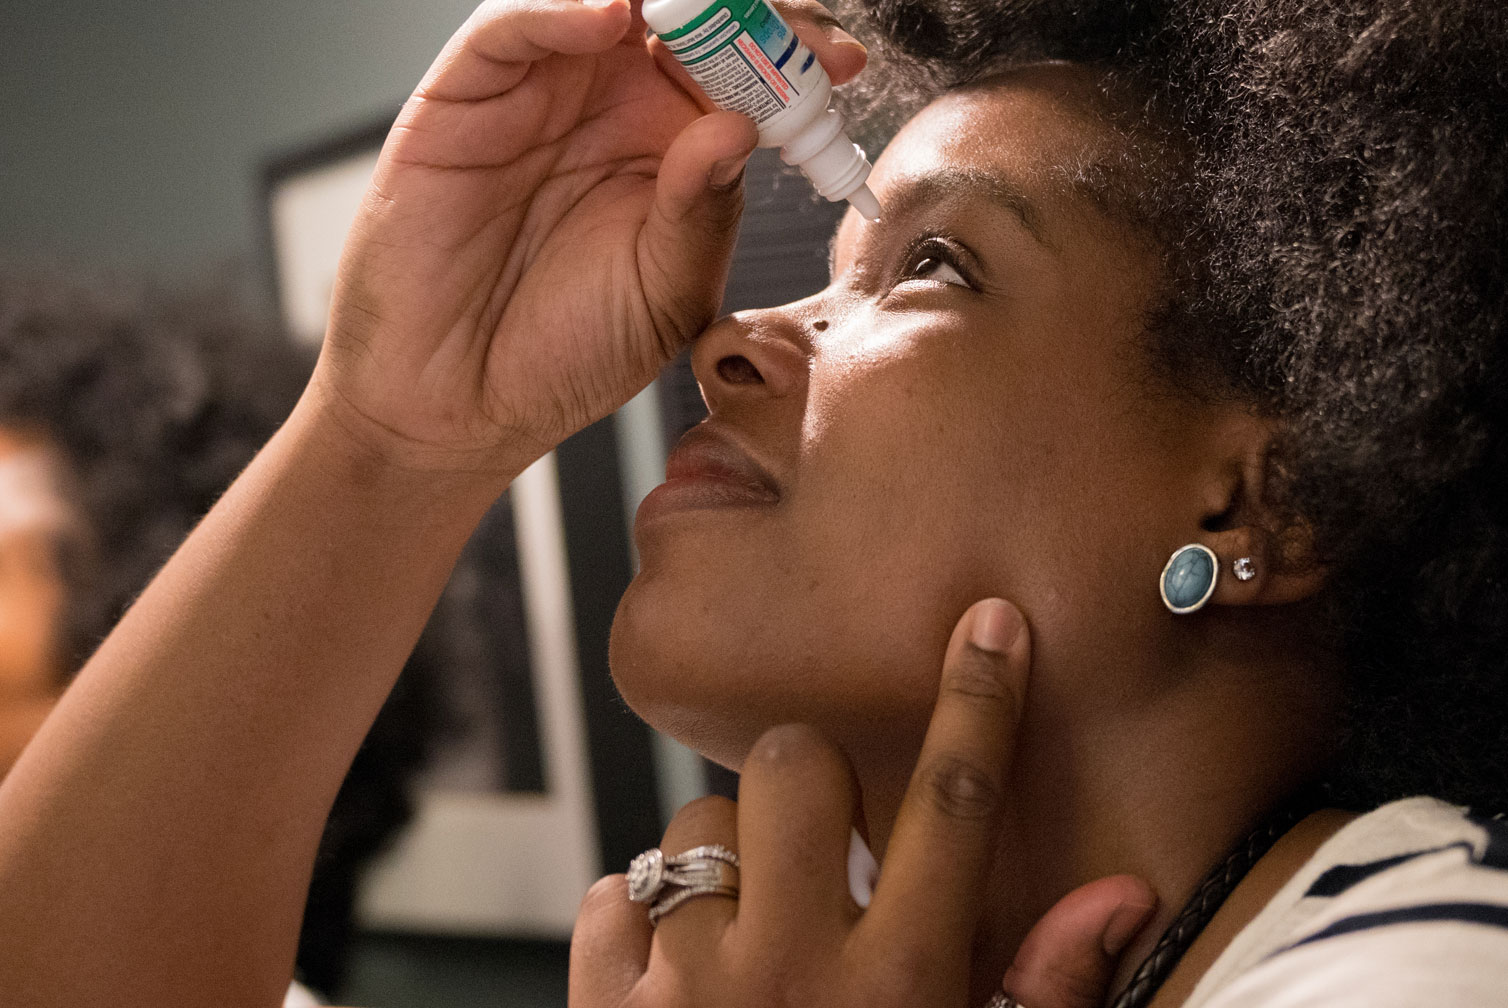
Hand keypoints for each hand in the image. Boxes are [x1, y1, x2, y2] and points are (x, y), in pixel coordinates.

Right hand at [313, 0, 866, 475]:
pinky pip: (512, 24)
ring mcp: (540, 87)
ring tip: (706, 9)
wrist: (456, 405)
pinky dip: (559, 5)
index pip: (742, 60)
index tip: (837, 63)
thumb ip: (703, 211)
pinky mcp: (465, 93)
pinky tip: (607, 17)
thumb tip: (739, 127)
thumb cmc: (561, 355)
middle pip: (682, 8)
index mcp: (673, 140)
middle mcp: (610, 98)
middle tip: (780, 23)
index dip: (789, 46)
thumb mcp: (665, 294)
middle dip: (737, 4)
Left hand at [570, 599, 1157, 1007]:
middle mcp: (792, 969)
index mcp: (901, 988)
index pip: (954, 807)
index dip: (980, 702)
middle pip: (792, 766)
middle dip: (803, 779)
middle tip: (815, 840)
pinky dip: (633, 924)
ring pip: (688, 826)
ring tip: (742, 942)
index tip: (989, 624)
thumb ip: (1042, 990)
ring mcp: (687, 988)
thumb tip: (1117, 892)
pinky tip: (673, 982)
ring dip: (715, 864)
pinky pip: (607, 898)